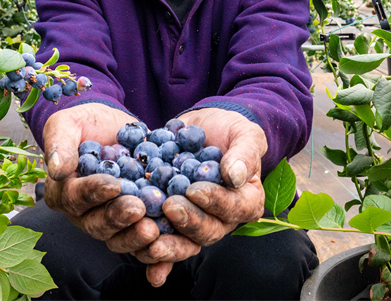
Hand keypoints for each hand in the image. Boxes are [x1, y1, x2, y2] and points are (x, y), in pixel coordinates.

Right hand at [42, 104, 159, 248]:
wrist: (116, 127)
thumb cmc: (85, 124)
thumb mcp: (66, 124)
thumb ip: (59, 144)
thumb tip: (56, 169)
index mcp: (63, 193)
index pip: (76, 197)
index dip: (94, 192)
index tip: (114, 184)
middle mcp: (85, 213)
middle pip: (98, 224)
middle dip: (118, 217)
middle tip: (139, 208)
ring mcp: (111, 221)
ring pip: (120, 237)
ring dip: (136, 236)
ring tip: (154, 228)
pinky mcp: (135, 223)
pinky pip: (142, 239)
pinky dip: (155, 244)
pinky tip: (168, 239)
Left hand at [134, 109, 266, 286]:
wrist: (198, 129)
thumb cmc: (229, 130)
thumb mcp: (245, 134)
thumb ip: (245, 153)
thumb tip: (235, 176)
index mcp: (246, 201)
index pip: (233, 207)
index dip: (215, 201)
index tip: (194, 190)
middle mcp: (222, 219)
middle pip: (208, 231)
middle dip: (188, 221)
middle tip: (169, 206)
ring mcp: (196, 223)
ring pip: (185, 242)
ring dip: (168, 245)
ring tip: (150, 236)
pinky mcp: (172, 223)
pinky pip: (164, 241)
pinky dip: (155, 256)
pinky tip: (144, 261)